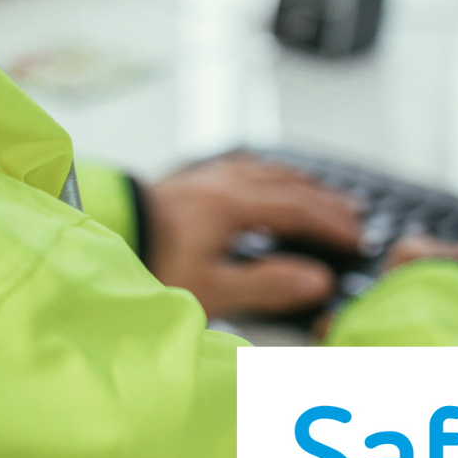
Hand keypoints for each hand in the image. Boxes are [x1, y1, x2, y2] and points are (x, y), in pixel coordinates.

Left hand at [145, 155, 367, 320]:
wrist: (99, 236)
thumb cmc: (149, 265)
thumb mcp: (213, 289)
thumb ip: (268, 285)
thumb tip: (317, 282)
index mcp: (233, 206)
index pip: (299, 210)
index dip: (332, 224)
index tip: (358, 238)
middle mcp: (221, 184)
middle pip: (287, 186)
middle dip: (323, 200)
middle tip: (353, 213)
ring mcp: (201, 179)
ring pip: (263, 172)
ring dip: (297, 182)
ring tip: (318, 189)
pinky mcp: (183, 183)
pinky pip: (237, 168)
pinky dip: (263, 173)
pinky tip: (258, 177)